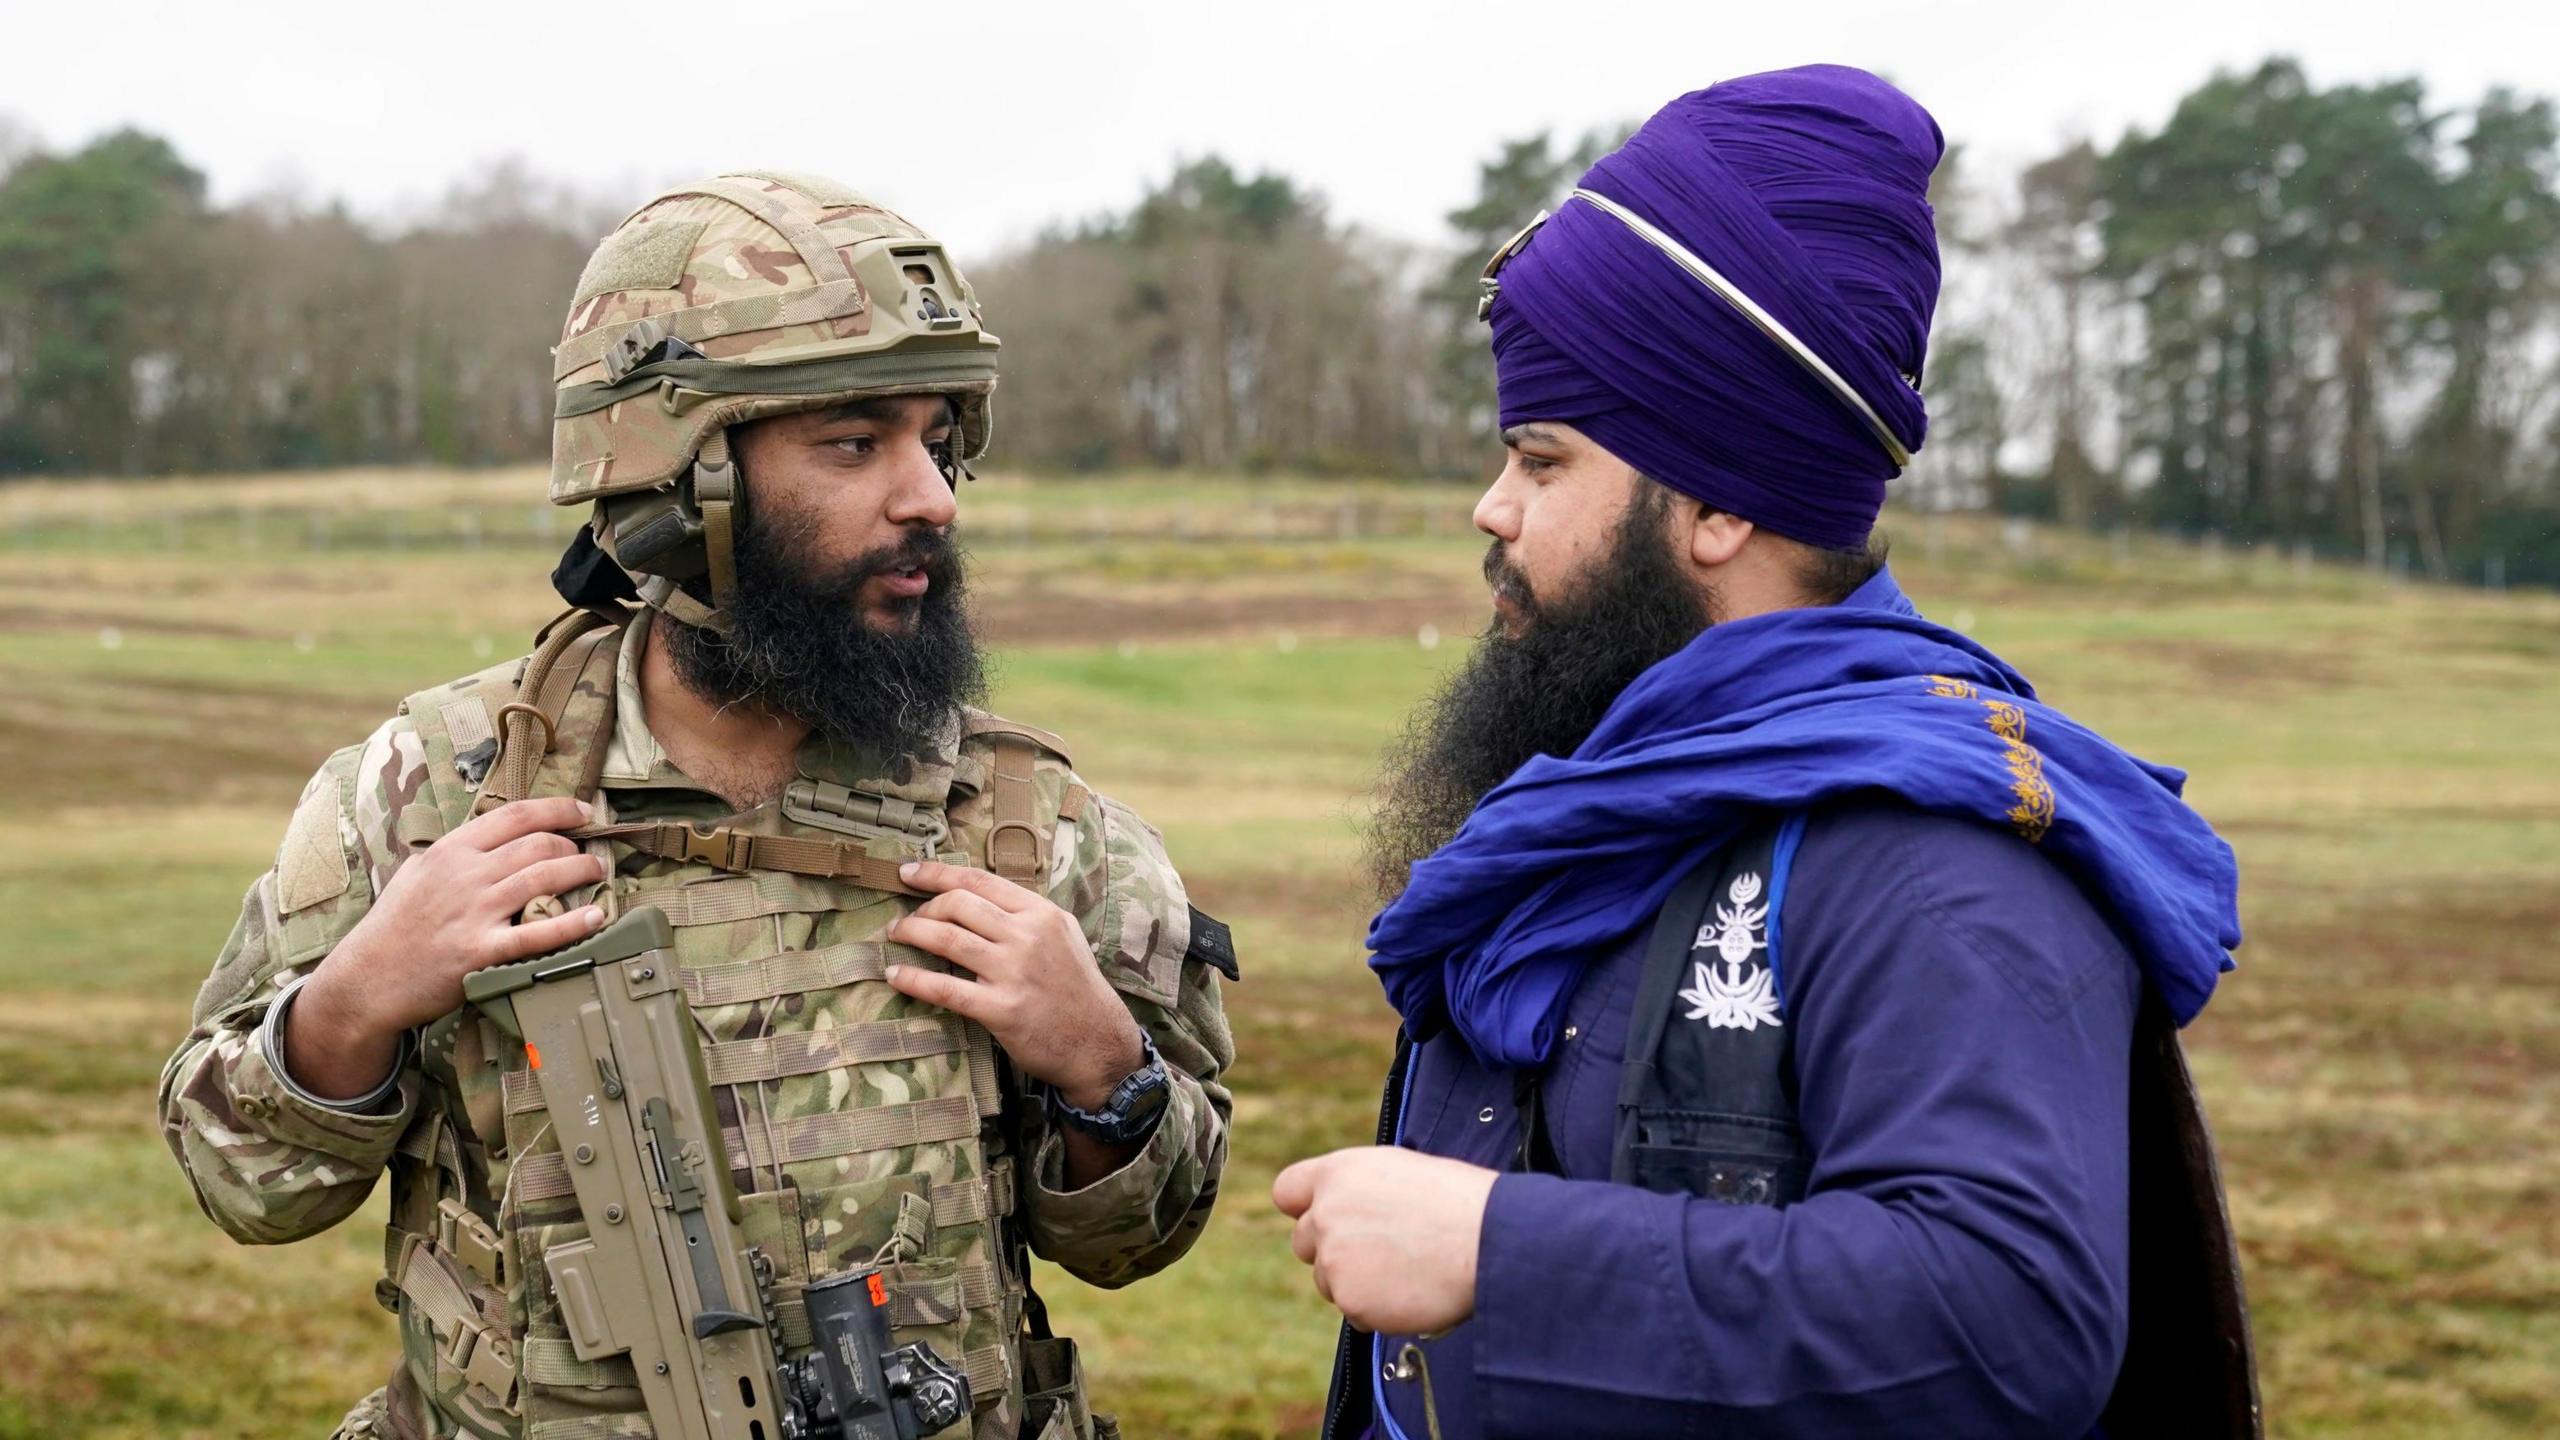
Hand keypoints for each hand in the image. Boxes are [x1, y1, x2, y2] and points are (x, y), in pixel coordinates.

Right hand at [291, 797, 608, 1096]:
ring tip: (598, 872)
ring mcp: (474, 913)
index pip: (515, 815)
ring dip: (581, 871)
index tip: (583, 811)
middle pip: (537, 845)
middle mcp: (465, 875)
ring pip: (544, 879)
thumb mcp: (417, 872)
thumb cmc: (394, 926)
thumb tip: (494, 837)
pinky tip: (595, 917)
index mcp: (450, 851)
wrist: (367, 979)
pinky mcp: (482, 952)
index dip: (558, 809)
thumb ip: (455, 853)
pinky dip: (573, 924)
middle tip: (591, 852)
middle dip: (573, 844)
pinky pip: (538, 935)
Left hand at [883, 861, 1144, 1108]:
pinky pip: (946, 988)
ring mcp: (1014, 972)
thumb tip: (975, 897)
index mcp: (1041, 913)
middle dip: (923, 907)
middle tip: (907, 918)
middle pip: (958, 904)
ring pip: (947, 939)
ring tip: (896, 935)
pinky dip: (914, 979)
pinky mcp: (1001, 1009)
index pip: (980, 881)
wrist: (1098, 1042)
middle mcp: (1028, 936)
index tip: (909, 873)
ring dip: (912, 933)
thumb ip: (1024, 914)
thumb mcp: (1062, 935)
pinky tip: (896, 974)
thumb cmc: (1076, 988)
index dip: (937, 874)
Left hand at [1271, 1147, 1497, 1334]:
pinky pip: (1353, 1313)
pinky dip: (1378, 1310)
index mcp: (1339, 1172)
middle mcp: (1326, 1213)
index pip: (1287, 1191)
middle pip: (1304, 1242)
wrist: (1491, 1241)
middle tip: (1381, 1253)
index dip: (1307, 1208)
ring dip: (1356, 1282)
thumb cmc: (1461, 1202)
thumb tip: (1352, 1209)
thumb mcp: (1401, 1170)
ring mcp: (1335, 1260)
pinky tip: (1412, 1292)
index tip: (1325, 1220)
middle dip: (1333, 1251)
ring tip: (1407, 1270)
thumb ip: (1360, 1189)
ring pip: (1328, 1282)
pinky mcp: (1351, 1301)